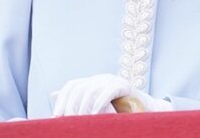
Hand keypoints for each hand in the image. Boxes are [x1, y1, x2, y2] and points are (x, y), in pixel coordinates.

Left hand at [52, 73, 171, 115]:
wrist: (145, 110)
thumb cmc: (119, 110)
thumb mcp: (96, 106)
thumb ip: (77, 100)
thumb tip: (54, 94)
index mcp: (92, 82)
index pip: (71, 86)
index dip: (62, 99)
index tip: (56, 116)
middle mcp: (100, 78)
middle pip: (79, 87)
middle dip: (71, 104)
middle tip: (68, 120)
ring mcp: (112, 80)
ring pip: (92, 88)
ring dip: (84, 106)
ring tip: (81, 120)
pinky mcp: (124, 85)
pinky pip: (109, 90)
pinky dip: (101, 102)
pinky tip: (96, 113)